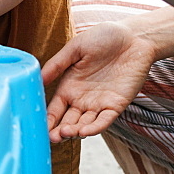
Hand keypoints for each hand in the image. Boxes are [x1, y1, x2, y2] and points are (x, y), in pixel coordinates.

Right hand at [42, 21, 153, 140]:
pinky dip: (94, 128)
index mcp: (70, 85)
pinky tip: (84, 131)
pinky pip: (104, 121)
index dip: (48, 119)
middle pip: (67, 121)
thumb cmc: (104, 37)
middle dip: (59, 131)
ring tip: (65, 133)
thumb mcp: (76, 47)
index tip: (38, 127)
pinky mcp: (116, 105)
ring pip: (84, 125)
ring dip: (74, 132)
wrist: (134, 37)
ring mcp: (99, 103)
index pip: (55, 108)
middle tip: (52, 137)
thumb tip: (38, 79)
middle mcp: (82, 98)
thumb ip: (57, 64)